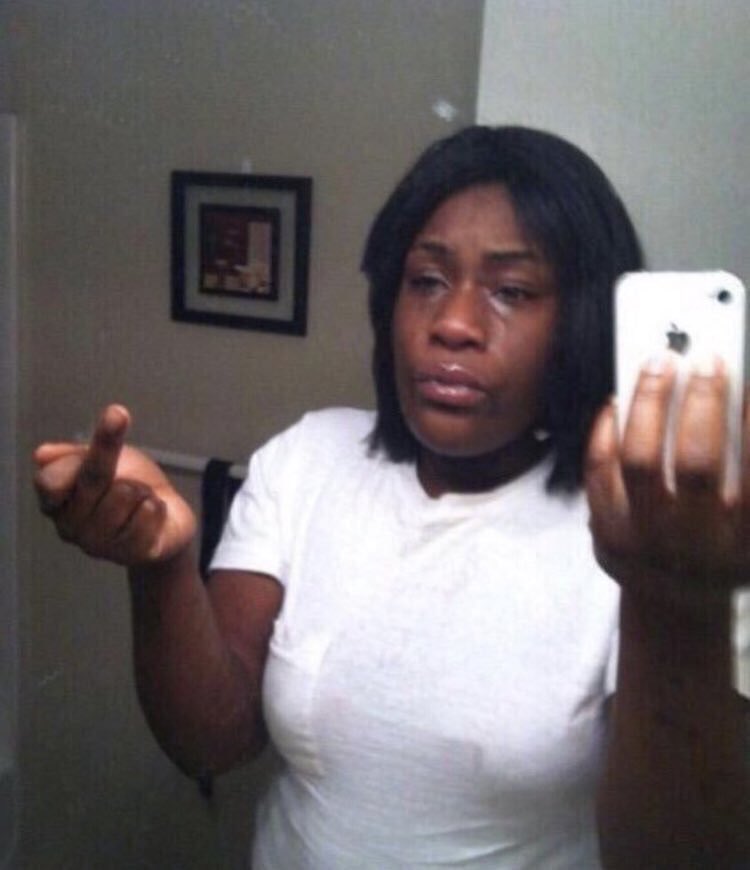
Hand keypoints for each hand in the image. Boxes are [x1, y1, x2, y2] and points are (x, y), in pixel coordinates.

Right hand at [34, 405, 196, 566]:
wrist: (166, 518)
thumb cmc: (128, 484)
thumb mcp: (105, 460)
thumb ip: (73, 456)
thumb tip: (42, 455)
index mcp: (55, 502)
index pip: (52, 477)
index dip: (83, 450)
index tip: (117, 414)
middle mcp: (69, 528)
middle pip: (95, 478)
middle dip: (119, 462)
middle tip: (129, 464)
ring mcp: (99, 545)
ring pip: (125, 494)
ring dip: (141, 490)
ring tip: (140, 500)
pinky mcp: (131, 554)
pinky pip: (148, 514)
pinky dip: (157, 507)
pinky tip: (154, 514)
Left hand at [585, 356, 748, 604]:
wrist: (675, 602)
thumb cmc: (725, 548)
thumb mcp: (746, 523)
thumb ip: (742, 467)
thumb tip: (738, 393)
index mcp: (745, 547)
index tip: (746, 378)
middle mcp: (697, 549)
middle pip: (697, 465)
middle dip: (702, 403)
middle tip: (704, 358)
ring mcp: (646, 544)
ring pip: (639, 461)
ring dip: (650, 404)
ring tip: (659, 363)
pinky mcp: (605, 534)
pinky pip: (599, 472)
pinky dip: (607, 430)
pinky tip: (620, 399)